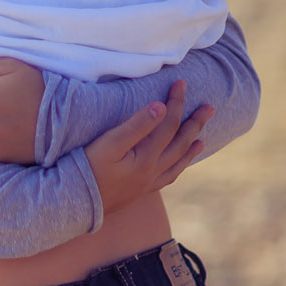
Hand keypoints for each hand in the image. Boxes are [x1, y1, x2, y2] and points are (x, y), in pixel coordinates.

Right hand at [85, 81, 212, 214]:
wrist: (75, 203)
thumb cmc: (88, 168)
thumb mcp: (110, 143)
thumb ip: (136, 125)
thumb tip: (160, 106)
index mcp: (147, 157)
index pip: (168, 124)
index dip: (176, 102)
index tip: (182, 83)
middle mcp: (153, 171)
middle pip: (180, 143)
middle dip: (195, 123)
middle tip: (210, 108)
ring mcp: (148, 183)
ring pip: (177, 162)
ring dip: (191, 147)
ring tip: (202, 138)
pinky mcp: (140, 191)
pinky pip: (168, 177)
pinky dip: (177, 168)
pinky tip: (178, 164)